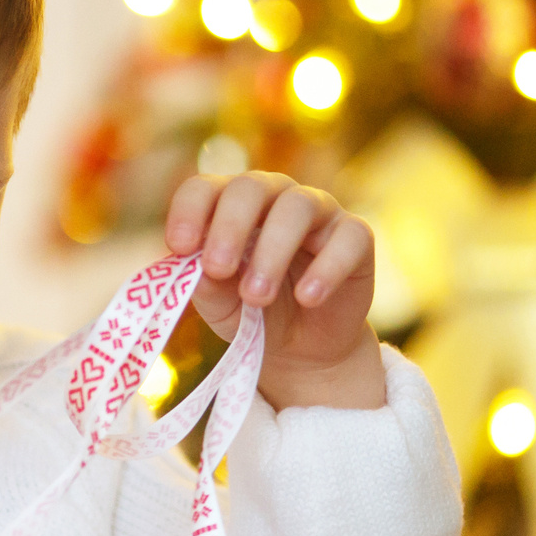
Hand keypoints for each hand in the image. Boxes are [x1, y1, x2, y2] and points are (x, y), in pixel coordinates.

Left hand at [165, 171, 384, 410]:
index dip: (189, 211)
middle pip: (251, 187)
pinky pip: (348, 236)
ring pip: (298, 206)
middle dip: (230, 226)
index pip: (205, 188)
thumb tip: (197, 268)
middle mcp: (274, 197)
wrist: (302, 348)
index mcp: (229, 205)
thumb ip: (206, 285)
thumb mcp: (221, 306)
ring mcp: (318, 212)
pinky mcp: (355, 236)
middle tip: (217, 269)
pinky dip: (326, 268)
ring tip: (256, 296)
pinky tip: (306, 298)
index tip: (179, 247)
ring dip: (272, 251)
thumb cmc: (251, 313)